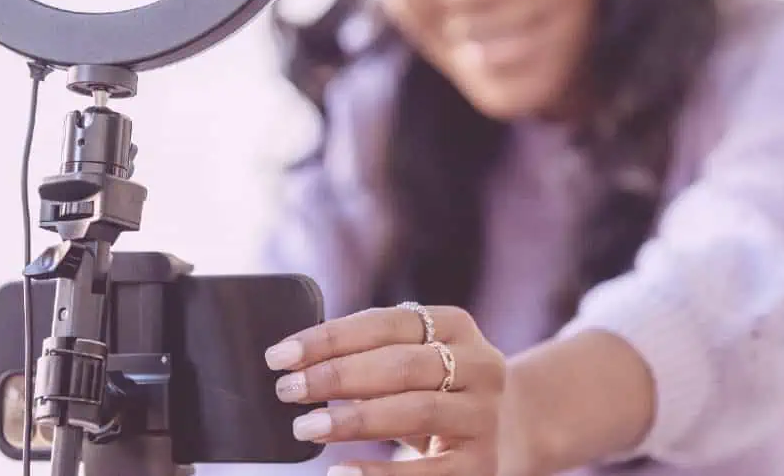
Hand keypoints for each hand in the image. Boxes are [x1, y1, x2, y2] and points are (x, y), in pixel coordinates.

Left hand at [264, 304, 507, 475]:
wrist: (503, 429)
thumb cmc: (429, 387)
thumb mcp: (410, 357)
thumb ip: (366, 351)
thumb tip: (293, 360)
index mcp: (455, 323)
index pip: (386, 322)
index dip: (330, 337)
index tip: (280, 355)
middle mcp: (480, 363)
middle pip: (400, 365)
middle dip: (337, 376)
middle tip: (287, 389)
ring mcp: (485, 414)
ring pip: (416, 410)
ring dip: (354, 419)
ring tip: (305, 427)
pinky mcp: (482, 464)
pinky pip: (428, 473)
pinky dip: (381, 474)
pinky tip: (340, 472)